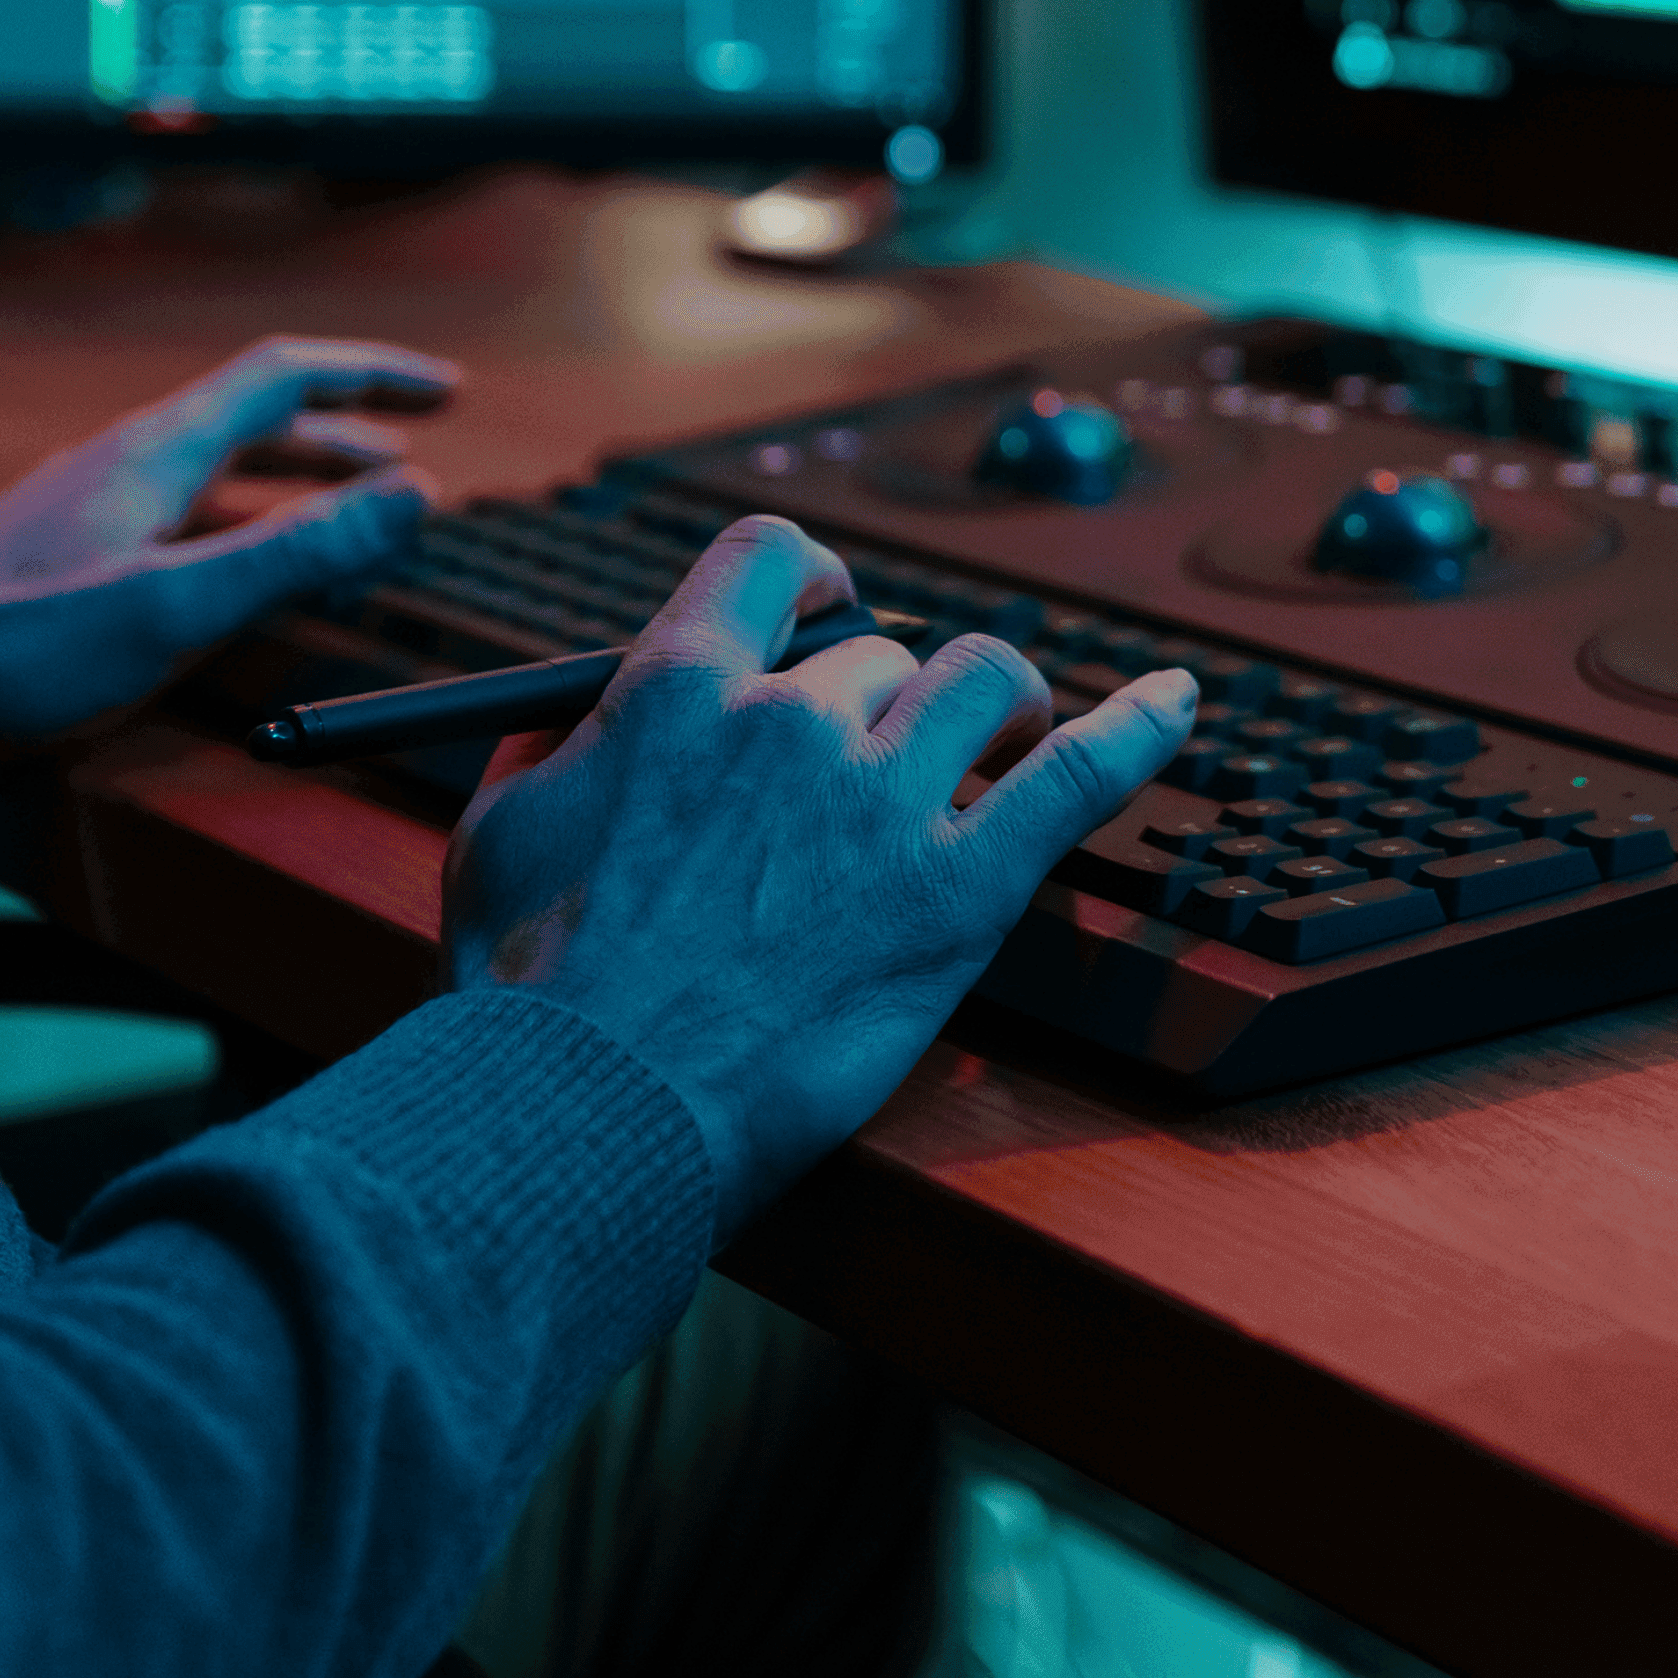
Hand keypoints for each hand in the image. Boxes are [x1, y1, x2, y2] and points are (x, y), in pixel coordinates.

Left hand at [0, 338, 456, 733]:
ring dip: (294, 488)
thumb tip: (415, 493)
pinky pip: (179, 521)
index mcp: (158, 452)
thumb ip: (298, 550)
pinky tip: (239, 580)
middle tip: (412, 464)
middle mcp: (125, 465)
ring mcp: (90, 510)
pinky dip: (240, 533)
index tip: (445, 390)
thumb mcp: (177, 603)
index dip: (371, 375)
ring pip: (215, 476)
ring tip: (347, 522)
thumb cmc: (18, 649)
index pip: (284, 377)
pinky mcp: (64, 561)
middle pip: (253, 423)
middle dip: (343, 437)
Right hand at [441, 514, 1198, 1244]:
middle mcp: (789, 720)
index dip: (812, 578)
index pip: (770, 563)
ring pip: (982, 685)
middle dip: (876, 704)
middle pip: (875, 654)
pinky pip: (1075, 778)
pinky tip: (1178, 704)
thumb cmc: (531, 996)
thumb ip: (549, 754)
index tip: (826, 606)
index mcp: (679, 690)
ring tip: (1001, 745)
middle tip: (873, 773)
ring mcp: (881, 803)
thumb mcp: (498, 836)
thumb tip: (577, 723)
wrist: (585, 1115)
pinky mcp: (955, 893)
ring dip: (995, 708)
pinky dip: (1136, 730)